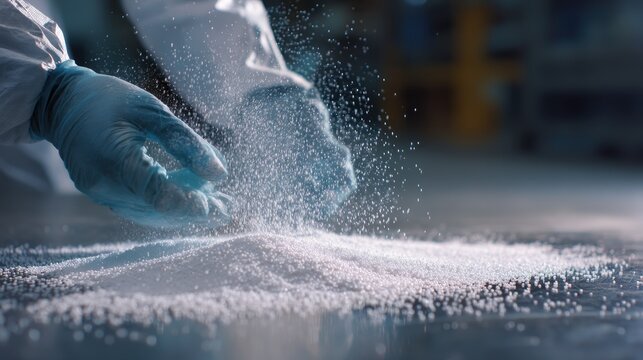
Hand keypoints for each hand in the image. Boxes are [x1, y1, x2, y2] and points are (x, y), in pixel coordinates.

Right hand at [31, 61, 232, 227]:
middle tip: (229, 207)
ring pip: (150, 214)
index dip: (191, 203)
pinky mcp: (102, 195)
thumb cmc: (110, 100)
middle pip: (158, 211)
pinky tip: (190, 198)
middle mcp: (105, 185)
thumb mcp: (151, 111)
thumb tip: (220, 174)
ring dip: (184, 211)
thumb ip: (186, 142)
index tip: (220, 204)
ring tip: (218, 204)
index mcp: (115, 161)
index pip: (159, 195)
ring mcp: (101, 194)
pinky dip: (166, 206)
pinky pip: (140, 208)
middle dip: (196, 212)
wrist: (63, 103)